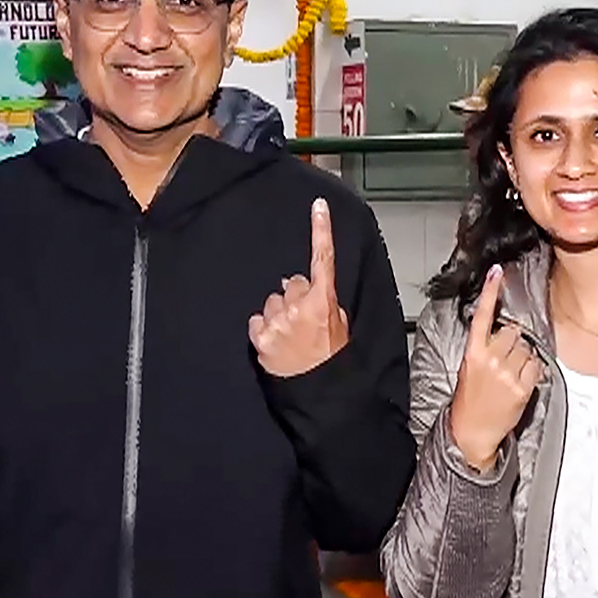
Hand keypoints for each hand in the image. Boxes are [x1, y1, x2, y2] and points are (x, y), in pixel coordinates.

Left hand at [249, 198, 349, 376]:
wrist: (319, 391)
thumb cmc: (331, 358)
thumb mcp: (339, 325)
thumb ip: (324, 300)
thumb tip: (305, 286)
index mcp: (324, 301)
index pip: (322, 259)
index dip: (321, 230)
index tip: (318, 206)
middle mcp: (299, 307)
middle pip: (292, 284)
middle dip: (296, 298)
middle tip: (304, 322)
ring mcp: (278, 321)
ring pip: (272, 302)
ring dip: (279, 315)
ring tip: (290, 337)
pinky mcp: (261, 337)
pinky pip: (257, 320)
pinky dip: (264, 329)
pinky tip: (276, 342)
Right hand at [449, 264, 541, 469]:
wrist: (472, 431)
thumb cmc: (470, 400)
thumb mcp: (469, 369)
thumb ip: (485, 348)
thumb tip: (505, 334)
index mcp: (472, 352)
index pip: (481, 316)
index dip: (490, 292)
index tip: (496, 272)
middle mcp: (490, 359)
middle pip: (512, 331)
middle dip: (513, 340)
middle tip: (505, 358)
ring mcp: (507, 373)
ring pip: (527, 348)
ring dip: (523, 357)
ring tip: (511, 374)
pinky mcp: (522, 387)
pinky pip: (536, 366)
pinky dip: (532, 370)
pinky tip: (521, 381)